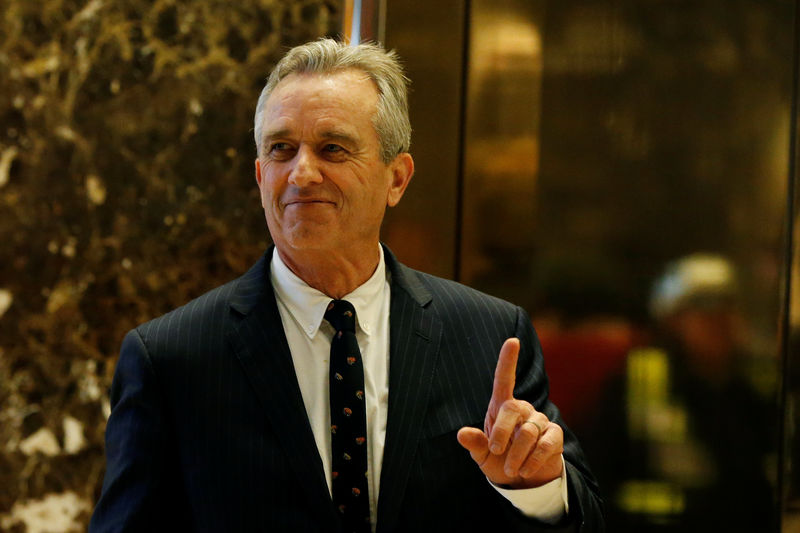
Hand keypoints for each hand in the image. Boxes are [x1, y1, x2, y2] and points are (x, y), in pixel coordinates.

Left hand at [457, 338, 563, 488]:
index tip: (512, 341)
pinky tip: (525, 470)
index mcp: (502, 407)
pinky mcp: (554, 435)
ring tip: (511, 470)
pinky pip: (546, 443)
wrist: (523, 481)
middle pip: (512, 409)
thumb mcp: (483, 454)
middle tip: (496, 451)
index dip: (508, 360)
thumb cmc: (500, 461)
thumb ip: (475, 443)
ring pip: (528, 431)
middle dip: (502, 432)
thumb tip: (461, 434)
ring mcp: (540, 420)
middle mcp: (522, 409)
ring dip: (516, 454)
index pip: (505, 379)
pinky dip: (534, 459)